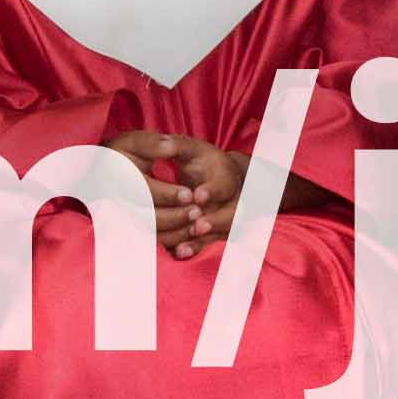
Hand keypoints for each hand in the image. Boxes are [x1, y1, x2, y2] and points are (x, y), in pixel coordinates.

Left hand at [125, 127, 245, 258]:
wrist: (219, 175)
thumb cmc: (201, 160)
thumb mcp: (193, 149)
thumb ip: (179, 146)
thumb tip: (164, 143)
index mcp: (227, 177)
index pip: (224, 185)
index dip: (212, 191)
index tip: (197, 195)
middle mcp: (233, 201)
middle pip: (231, 215)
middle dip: (215, 221)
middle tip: (197, 226)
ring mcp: (227, 219)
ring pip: (220, 234)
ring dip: (203, 241)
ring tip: (183, 248)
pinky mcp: (217, 233)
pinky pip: (208, 245)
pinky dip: (195, 250)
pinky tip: (178, 254)